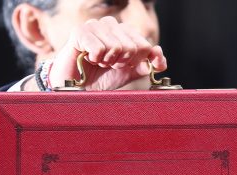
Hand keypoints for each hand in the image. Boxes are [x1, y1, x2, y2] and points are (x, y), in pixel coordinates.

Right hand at [47, 16, 166, 90]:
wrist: (77, 88)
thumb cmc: (100, 78)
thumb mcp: (128, 73)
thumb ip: (146, 66)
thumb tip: (160, 59)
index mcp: (125, 32)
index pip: (146, 46)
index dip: (135, 62)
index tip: (122, 66)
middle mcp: (112, 25)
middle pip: (133, 47)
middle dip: (121, 63)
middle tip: (107, 65)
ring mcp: (96, 26)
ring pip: (116, 47)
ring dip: (107, 61)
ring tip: (97, 62)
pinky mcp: (80, 31)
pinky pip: (100, 48)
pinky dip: (95, 59)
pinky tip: (87, 58)